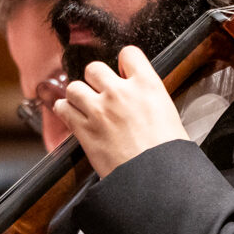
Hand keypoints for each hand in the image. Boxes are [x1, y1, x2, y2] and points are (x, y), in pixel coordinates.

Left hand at [52, 46, 187, 176]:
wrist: (156, 180)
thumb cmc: (168, 154)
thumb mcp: (169, 116)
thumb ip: (150, 100)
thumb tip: (143, 101)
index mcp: (148, 86)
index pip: (129, 53)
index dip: (124, 62)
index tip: (122, 71)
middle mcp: (121, 92)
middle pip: (94, 68)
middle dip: (95, 79)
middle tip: (100, 92)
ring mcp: (99, 110)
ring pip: (74, 87)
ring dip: (77, 96)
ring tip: (83, 105)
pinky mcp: (83, 129)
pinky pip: (63, 109)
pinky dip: (65, 111)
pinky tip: (71, 116)